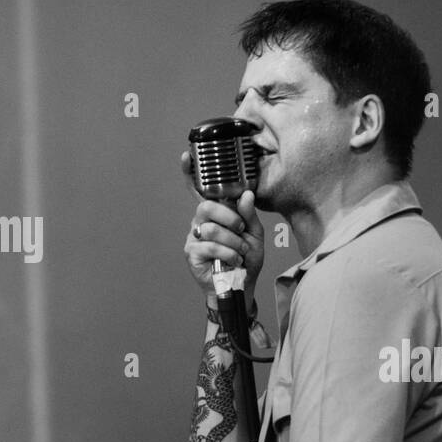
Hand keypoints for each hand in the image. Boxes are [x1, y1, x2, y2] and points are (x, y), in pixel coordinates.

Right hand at [181, 151, 264, 294]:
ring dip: (233, 242)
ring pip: (211, 228)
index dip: (191, 174)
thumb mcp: (254, 234)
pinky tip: (233, 260)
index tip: (186, 156)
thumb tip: (246, 195)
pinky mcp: (191, 253)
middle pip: (207, 206)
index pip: (201, 191)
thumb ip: (249, 215)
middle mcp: (202, 221)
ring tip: (240, 252)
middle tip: (241, 231)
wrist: (242, 285)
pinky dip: (228, 254)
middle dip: (229, 218)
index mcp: (217, 213)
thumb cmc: (246, 258)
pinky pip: (210, 246)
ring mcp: (195, 237)